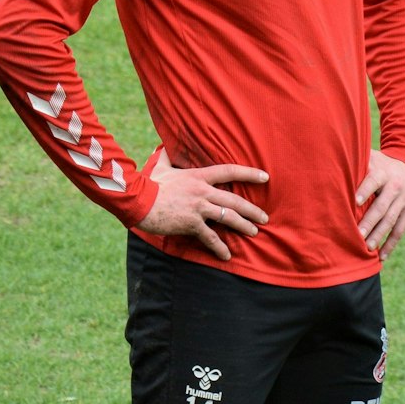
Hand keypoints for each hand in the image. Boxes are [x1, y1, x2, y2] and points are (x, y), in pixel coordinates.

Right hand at [134, 149, 268, 260]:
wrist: (139, 201)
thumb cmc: (149, 183)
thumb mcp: (160, 167)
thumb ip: (166, 157)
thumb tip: (162, 147)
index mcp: (198, 176)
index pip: (229, 171)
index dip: (249, 173)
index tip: (265, 176)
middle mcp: (202, 191)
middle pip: (234, 199)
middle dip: (252, 209)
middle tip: (264, 217)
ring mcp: (199, 208)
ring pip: (228, 217)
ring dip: (244, 225)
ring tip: (254, 231)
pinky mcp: (192, 223)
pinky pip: (210, 237)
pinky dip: (219, 247)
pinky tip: (226, 255)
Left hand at [355, 149, 404, 258]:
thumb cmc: (382, 164)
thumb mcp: (372, 158)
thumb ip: (355, 162)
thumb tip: (328, 160)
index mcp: (382, 173)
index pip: (373, 182)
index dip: (364, 191)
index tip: (355, 202)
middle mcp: (395, 187)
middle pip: (381, 206)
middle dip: (370, 221)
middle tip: (358, 234)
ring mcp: (404, 200)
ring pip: (391, 220)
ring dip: (379, 235)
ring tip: (368, 248)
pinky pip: (400, 229)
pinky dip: (391, 243)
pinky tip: (382, 256)